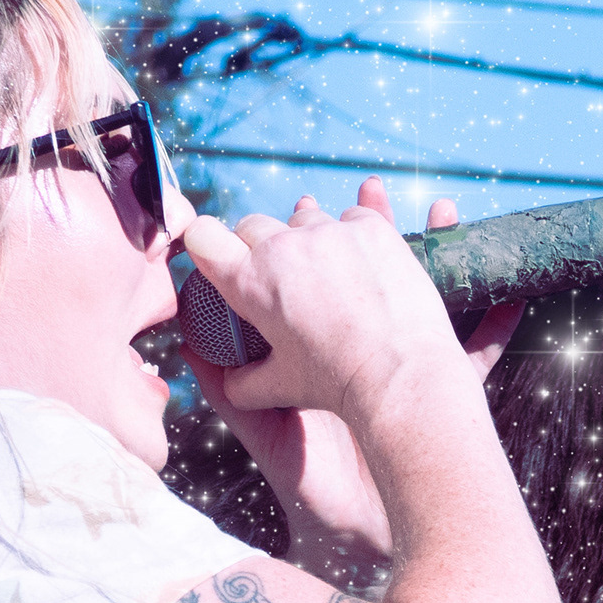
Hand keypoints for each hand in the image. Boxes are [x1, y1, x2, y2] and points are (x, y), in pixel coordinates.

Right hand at [181, 177, 464, 417]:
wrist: (399, 373)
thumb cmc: (338, 382)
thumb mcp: (280, 387)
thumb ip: (242, 383)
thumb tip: (231, 381)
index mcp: (250, 283)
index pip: (203, 237)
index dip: (206, 244)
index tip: (217, 253)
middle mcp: (284, 248)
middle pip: (252, 225)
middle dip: (259, 247)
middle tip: (281, 279)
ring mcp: (328, 232)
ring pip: (303, 218)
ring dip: (307, 239)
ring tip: (327, 275)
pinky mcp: (370, 228)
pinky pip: (350, 215)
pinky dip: (351, 235)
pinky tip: (359, 265)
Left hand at [181, 184, 523, 589]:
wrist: (359, 541)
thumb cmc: (311, 491)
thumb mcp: (266, 429)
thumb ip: (232, 387)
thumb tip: (189, 342)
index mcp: (324, 362)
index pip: (319, 294)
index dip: (312, 250)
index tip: (307, 208)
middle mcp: (366, 362)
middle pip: (374, 286)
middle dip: (375, 237)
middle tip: (372, 194)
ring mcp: (410, 375)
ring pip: (428, 303)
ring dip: (436, 257)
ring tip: (442, 212)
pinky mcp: (448, 400)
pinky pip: (480, 353)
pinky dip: (498, 321)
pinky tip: (514, 292)